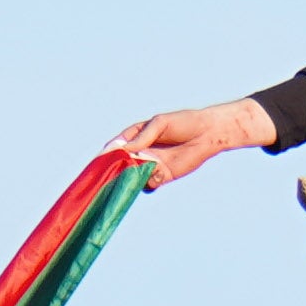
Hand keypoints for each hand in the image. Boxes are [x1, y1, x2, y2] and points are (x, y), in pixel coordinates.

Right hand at [107, 97, 275, 187]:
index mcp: (136, 136)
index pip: (116, 147)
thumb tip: (125, 150)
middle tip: (111, 175)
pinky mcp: (163, 176)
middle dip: (115, 171)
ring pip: (134, 177)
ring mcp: (151, 165)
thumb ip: (143, 137)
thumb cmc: (183, 122)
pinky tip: (159, 173)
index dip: (106, 154)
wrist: (207, 133)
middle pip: (122, 165)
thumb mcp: (160, 124)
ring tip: (138, 174)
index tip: (98, 161)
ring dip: (133, 178)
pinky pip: (150, 183)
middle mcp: (141, 152)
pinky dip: (150, 181)